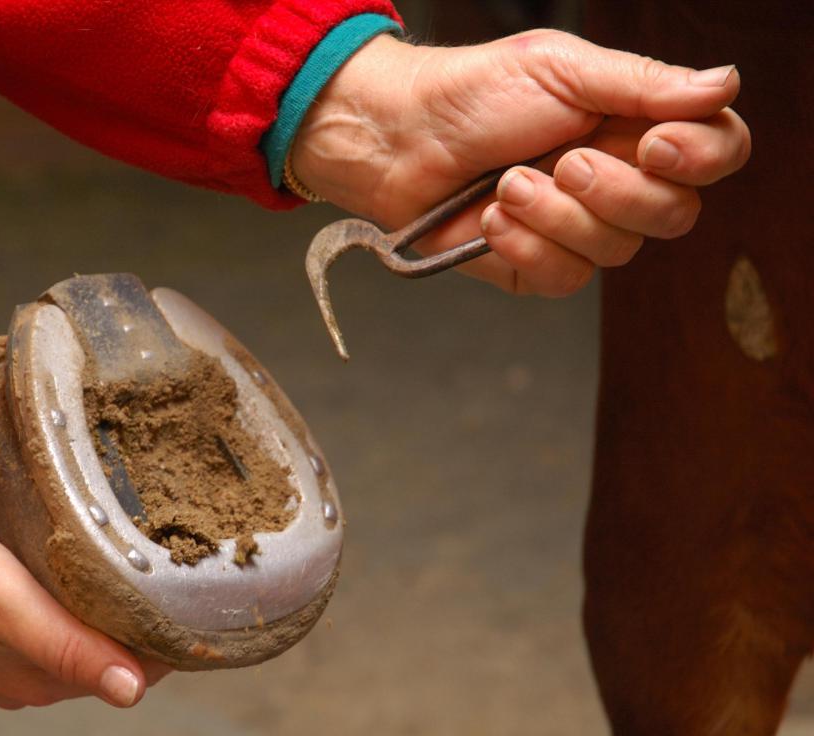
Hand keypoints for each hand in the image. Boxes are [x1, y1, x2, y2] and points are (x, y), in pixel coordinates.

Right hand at [0, 506, 170, 708]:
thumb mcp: (12, 611)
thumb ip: (71, 650)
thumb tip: (132, 692)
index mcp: (41, 679)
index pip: (134, 670)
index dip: (168, 640)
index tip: (196, 602)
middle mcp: (28, 676)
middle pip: (111, 654)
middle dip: (145, 624)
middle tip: (175, 574)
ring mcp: (6, 655)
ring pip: (82, 637)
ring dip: (112, 611)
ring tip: (140, 568)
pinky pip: (50, 622)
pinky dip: (77, 603)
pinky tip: (83, 575)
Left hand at [293, 30, 750, 295]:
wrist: (400, 140)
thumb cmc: (472, 95)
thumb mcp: (560, 69)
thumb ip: (642, 83)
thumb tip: (725, 84)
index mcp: (634, 126)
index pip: (716, 153)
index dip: (701, 158)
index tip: (656, 144)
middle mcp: (618, 182)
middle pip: (674, 214)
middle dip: (617, 192)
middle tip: (564, 161)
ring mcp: (578, 229)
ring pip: (616, 252)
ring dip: (557, 216)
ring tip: (507, 183)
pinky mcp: (538, 265)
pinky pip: (565, 278)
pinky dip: (526, 246)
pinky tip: (490, 220)